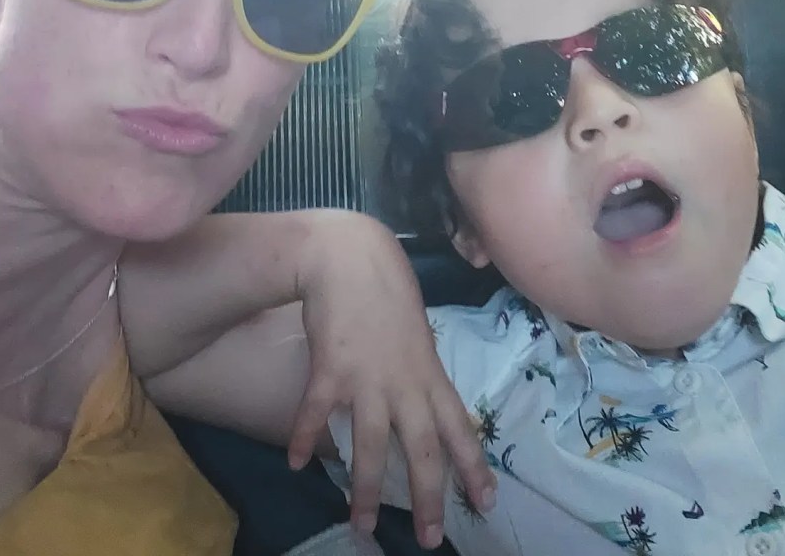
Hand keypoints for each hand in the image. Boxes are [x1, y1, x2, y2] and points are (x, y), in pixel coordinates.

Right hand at [289, 213, 495, 548]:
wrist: (349, 256)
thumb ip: (418, 367)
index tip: (488, 502)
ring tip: (363, 526)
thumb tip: (420, 393)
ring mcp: (367, 379)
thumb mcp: (415, 331)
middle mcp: (404, 383)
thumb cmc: (385, 288)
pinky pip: (316, 415)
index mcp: (429, 372)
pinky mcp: (330, 371)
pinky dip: (304, 439)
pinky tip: (296, 462)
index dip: (474, 466)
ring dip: (367, 491)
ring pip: (372, 447)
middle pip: (423, 450)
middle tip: (431, 539)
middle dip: (429, 498)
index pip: (460, 428)